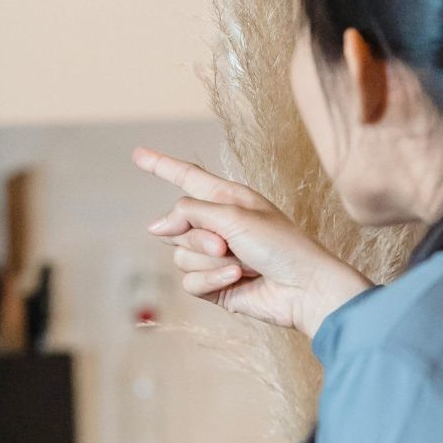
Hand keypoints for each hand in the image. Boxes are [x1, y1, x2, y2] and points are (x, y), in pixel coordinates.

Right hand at [135, 147, 370, 337]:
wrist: (304, 288)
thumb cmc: (281, 244)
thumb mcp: (233, 215)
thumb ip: (189, 212)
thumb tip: (155, 226)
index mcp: (226, 198)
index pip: (186, 177)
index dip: (161, 165)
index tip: (137, 154)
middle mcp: (217, 225)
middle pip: (176, 225)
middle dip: (197, 237)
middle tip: (226, 243)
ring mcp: (214, 256)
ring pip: (181, 256)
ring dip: (209, 261)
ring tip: (241, 264)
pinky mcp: (214, 285)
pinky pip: (190, 281)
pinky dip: (212, 281)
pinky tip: (237, 280)